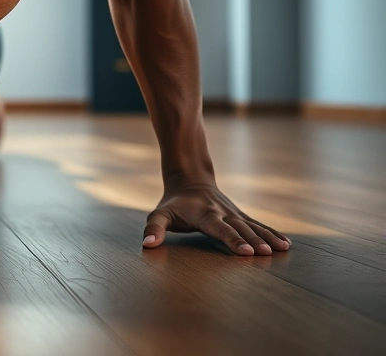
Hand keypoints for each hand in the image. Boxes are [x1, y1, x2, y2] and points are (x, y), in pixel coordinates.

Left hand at [143, 183, 290, 255]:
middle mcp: (223, 213)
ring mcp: (234, 213)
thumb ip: (154, 228)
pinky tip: (286, 244)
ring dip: (268, 237)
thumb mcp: (160, 214)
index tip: (245, 251)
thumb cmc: (174, 203)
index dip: (232, 239)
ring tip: (283, 249)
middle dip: (254, 241)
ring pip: (253, 226)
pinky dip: (272, 233)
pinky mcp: (241, 215)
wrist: (190, 180)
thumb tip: (147, 245)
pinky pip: (258, 224)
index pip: (220, 229)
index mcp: (204, 214)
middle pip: (240, 228)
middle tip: (267, 253)